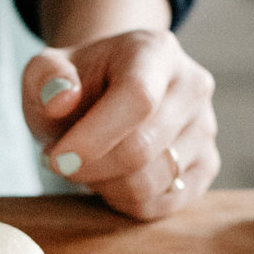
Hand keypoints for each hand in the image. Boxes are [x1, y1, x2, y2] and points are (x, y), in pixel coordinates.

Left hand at [22, 28, 219, 220]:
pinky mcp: (207, 163)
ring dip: (104, 185)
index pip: (137, 98)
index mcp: (155, 50)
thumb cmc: (75, 86)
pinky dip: (125, 201)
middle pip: (142, 149)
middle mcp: (192, 85)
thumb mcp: (45, 72)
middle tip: (61, 160)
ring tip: (88, 163)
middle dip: (89, 167)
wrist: (104, 94)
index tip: (58, 158)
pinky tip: (110, 178)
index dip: (94, 138)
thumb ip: (45, 77)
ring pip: (151, 183)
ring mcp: (205, 126)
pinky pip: (162, 203)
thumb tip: (61, 99)